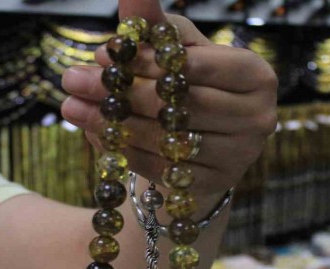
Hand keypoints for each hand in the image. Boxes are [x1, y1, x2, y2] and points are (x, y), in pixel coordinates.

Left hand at [61, 0, 277, 197]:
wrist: (201, 139)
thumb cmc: (189, 83)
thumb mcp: (175, 47)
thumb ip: (155, 22)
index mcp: (255, 74)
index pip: (195, 66)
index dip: (146, 61)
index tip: (102, 56)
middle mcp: (257, 118)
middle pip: (181, 105)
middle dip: (121, 93)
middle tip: (72, 81)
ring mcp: (239, 156)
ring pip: (168, 140)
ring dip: (113, 125)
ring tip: (72, 108)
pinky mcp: (215, 185)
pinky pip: (162, 170)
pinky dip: (127, 153)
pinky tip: (98, 136)